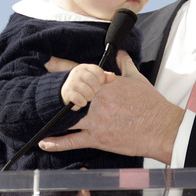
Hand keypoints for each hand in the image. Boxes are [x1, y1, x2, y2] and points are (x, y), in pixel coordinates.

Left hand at [39, 51, 183, 163]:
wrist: (161, 128)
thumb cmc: (151, 105)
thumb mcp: (137, 79)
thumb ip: (125, 64)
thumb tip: (120, 53)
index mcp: (105, 84)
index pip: (79, 72)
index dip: (61, 67)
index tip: (48, 62)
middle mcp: (97, 100)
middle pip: (68, 93)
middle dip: (51, 90)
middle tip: (33, 86)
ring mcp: (95, 120)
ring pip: (66, 117)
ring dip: (51, 116)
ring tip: (35, 114)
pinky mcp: (97, 138)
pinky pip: (73, 141)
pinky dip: (57, 143)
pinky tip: (45, 141)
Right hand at [61, 64, 114, 109]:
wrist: (67, 91)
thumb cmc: (84, 84)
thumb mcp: (94, 78)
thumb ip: (104, 77)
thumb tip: (113, 76)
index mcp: (84, 67)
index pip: (99, 72)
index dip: (101, 80)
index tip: (98, 83)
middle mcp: (77, 73)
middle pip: (94, 83)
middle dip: (95, 90)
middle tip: (91, 91)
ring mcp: (71, 82)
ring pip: (88, 93)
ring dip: (89, 98)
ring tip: (86, 96)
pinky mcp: (68, 93)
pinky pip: (80, 100)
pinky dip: (83, 103)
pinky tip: (81, 101)